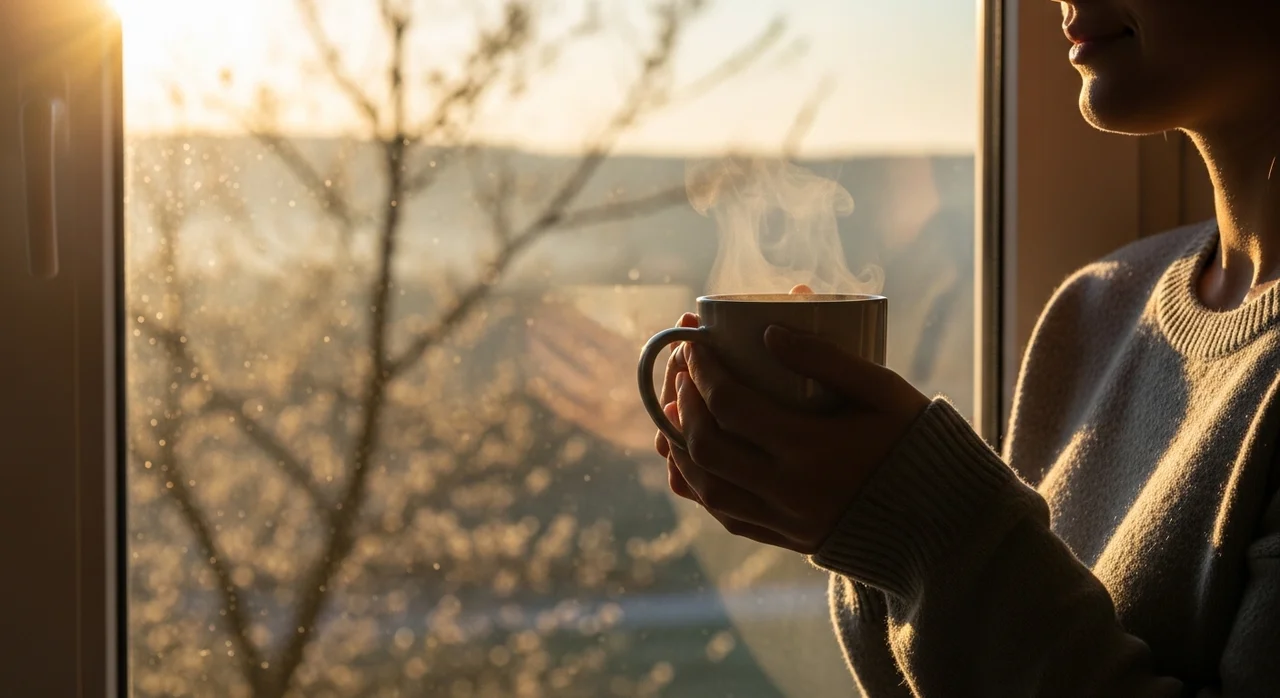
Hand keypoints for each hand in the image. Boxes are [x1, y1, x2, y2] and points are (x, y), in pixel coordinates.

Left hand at [656, 314, 930, 554]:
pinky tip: (690, 461)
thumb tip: (768, 330)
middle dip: (682, 404)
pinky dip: (699, 488)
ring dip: (679, 448)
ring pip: (707, 489)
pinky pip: (726, 517)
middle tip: (681, 373)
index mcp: (811, 449)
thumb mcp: (883, 390)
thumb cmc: (915, 441)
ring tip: (673, 413)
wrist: (945, 520)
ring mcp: (785, 521)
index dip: (702, 372)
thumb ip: (827, 358)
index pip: (731, 405)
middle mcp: (789, 491)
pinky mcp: (787, 539)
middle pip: (707, 447)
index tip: (692, 345)